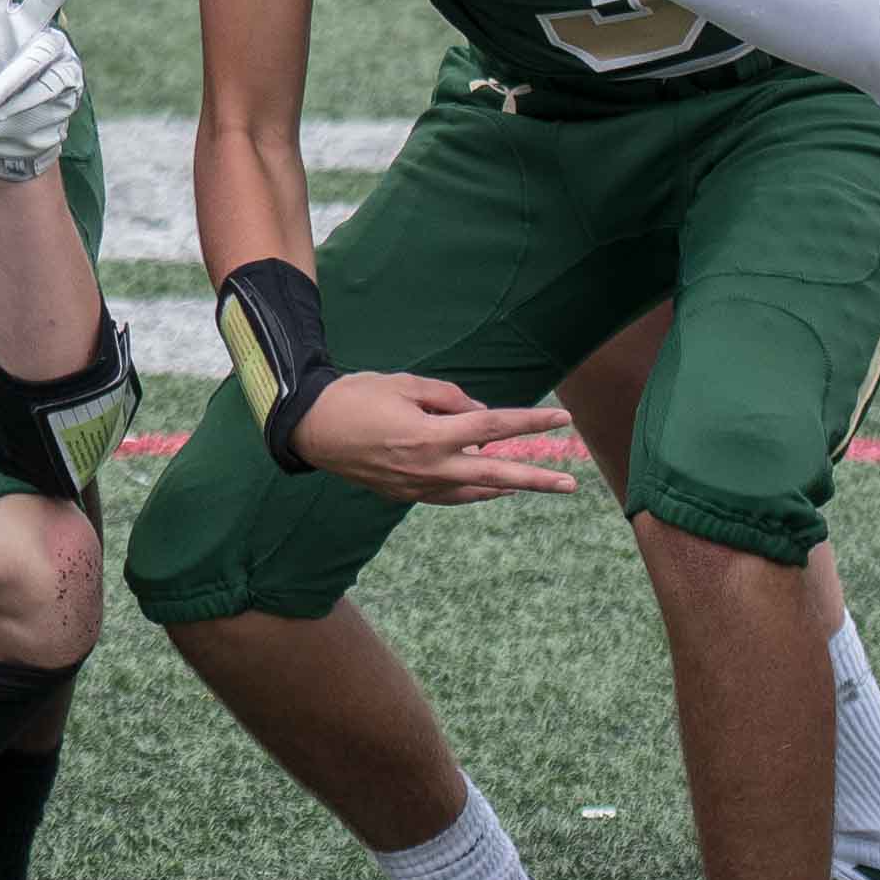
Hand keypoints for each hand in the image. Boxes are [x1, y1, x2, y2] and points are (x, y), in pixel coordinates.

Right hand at [278, 371, 590, 504]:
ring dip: (505, 486)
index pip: (494, 427)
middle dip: (536, 478)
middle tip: (571, 484)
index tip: (561, 419)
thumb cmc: (356, 397)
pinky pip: (449, 496)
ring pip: (474, 491)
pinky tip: (486, 486)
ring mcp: (416, 486)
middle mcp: (429, 466)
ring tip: (532, 483)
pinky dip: (472, 491)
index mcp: (431, 434)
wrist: (309, 429)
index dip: (530, 422)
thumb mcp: (404, 383)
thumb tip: (479, 414)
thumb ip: (448, 397)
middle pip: (496, 474)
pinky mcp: (403, 495)